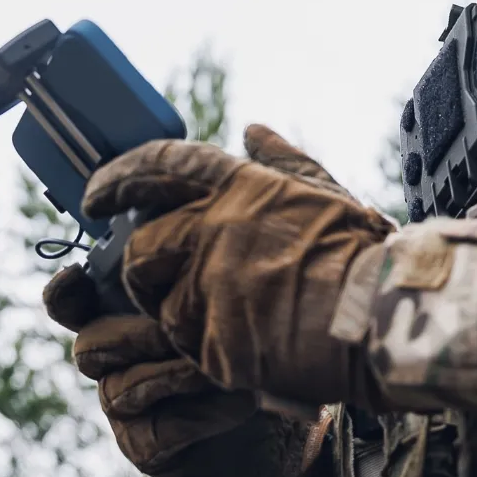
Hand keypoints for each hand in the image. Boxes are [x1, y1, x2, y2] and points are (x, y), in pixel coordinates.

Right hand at [43, 261, 317, 476]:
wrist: (292, 416)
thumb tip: (184, 206)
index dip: (65, 291)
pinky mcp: (145, 447)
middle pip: (89, 343)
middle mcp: (116, 357)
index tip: (75, 274)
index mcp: (123, 311)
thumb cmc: (260, 336)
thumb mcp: (235, 285)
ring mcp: (125, 406)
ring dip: (172, 372)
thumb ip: (201, 252)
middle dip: (133, 334)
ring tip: (219, 364)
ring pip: (117, 388)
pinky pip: (153, 428)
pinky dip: (200, 412)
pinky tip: (241, 401)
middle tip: (174, 328)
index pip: (73, 300)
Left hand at [80, 126, 392, 409]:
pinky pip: (186, 346)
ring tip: (217, 314)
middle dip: (141, 265)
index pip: (156, 168)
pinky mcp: (211, 343)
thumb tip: (253, 130)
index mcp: (239, 186)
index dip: (116, 178)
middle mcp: (214, 230)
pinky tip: (244, 343)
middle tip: (155, 277)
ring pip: (156, 300)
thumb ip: (281, 160)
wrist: (381, 316)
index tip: (94, 195)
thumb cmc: (361, 252)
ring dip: (174, 309)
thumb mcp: (323, 191)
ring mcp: (208, 288)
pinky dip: (206, 347)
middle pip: (141, 245)